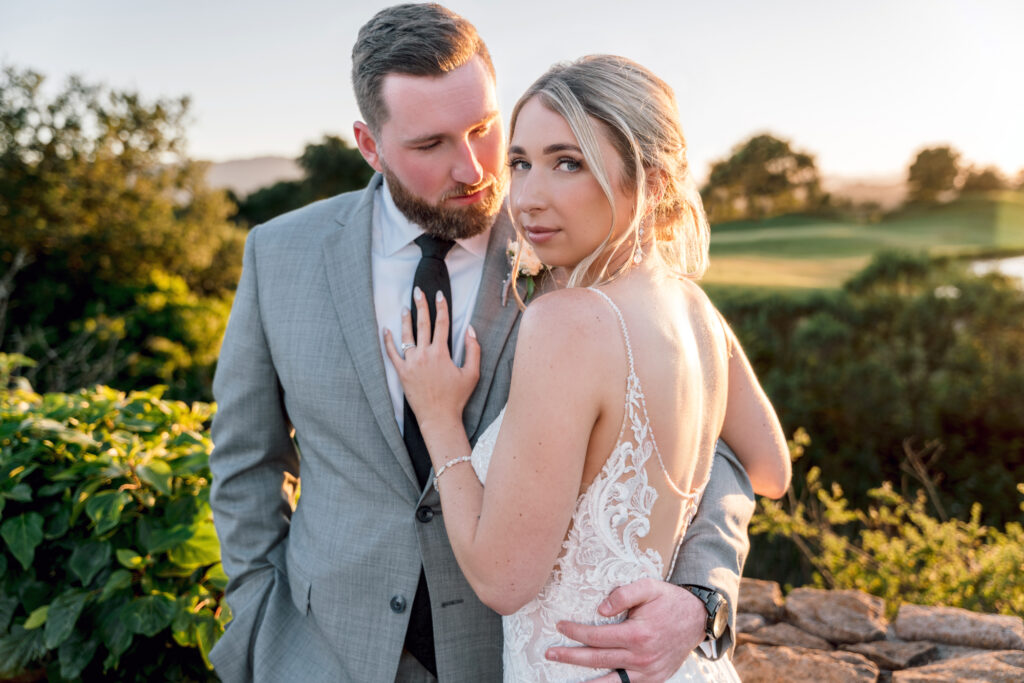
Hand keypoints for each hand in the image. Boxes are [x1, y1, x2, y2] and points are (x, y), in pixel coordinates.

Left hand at [383, 287, 480, 432]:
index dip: (441, 307)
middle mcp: (424, 355)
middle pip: (423, 324)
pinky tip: (386, 330)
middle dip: (421, 306)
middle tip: (418, 291)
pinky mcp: (402, 373)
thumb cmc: (457, 397)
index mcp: (441, 353)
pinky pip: (392, 354)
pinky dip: (388, 341)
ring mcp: (411, 363)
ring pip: (407, 336)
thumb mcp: (472, 374)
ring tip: (404, 308)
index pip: (442, 324)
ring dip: (405, 320)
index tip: (439, 294)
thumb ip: (474, 350)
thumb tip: (470, 330)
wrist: (439, 418)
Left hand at [546, 579, 705, 681]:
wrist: (698, 619)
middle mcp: (642, 657)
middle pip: (597, 660)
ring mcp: (649, 672)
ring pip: (611, 682)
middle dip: (571, 657)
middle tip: (550, 654)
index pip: (597, 636)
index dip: (576, 632)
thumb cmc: (670, 600)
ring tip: (566, 681)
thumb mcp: (648, 587)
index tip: (560, 626)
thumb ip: (623, 595)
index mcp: (638, 634)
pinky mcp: (655, 679)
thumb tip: (599, 609)